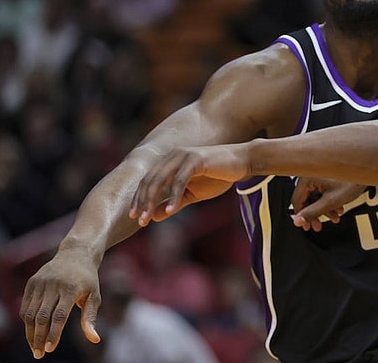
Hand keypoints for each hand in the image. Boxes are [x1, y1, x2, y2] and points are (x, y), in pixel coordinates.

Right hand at [20, 250, 101, 358]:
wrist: (76, 254)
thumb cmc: (88, 279)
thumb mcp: (94, 296)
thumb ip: (90, 318)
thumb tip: (94, 340)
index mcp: (70, 288)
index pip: (59, 316)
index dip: (53, 334)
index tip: (50, 349)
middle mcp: (53, 285)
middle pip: (41, 317)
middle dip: (38, 338)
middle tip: (39, 354)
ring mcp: (40, 283)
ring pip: (30, 313)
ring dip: (30, 333)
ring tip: (35, 347)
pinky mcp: (31, 282)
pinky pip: (25, 306)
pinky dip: (26, 321)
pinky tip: (31, 332)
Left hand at [129, 146, 246, 225]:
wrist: (242, 163)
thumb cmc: (218, 176)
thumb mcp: (193, 193)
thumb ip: (175, 203)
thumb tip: (155, 216)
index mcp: (170, 161)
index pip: (148, 180)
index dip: (140, 198)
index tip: (134, 217)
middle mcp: (173, 156)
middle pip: (150, 180)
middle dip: (143, 202)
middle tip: (139, 221)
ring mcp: (183, 156)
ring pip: (161, 180)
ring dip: (152, 200)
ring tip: (148, 218)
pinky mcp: (195, 159)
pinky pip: (180, 180)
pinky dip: (174, 196)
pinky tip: (171, 211)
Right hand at [291, 177, 365, 231]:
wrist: (365, 172)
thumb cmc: (351, 180)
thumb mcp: (330, 202)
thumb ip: (312, 213)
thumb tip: (298, 221)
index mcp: (307, 178)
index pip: (297, 201)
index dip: (301, 216)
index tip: (306, 225)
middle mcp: (311, 174)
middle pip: (306, 199)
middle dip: (315, 214)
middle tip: (318, 225)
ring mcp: (318, 174)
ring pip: (315, 196)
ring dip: (324, 209)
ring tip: (334, 217)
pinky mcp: (326, 176)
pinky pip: (322, 191)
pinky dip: (328, 201)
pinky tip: (338, 208)